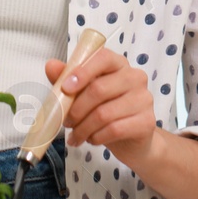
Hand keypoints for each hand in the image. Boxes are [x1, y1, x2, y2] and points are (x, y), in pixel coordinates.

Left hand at [45, 48, 156, 166]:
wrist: (131, 140)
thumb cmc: (106, 111)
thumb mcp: (84, 94)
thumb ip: (67, 79)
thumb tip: (51, 65)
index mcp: (118, 64)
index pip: (102, 58)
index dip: (82, 72)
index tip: (65, 88)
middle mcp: (134, 77)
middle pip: (99, 89)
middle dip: (76, 109)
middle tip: (66, 121)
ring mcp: (143, 99)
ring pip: (104, 113)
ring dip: (83, 127)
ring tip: (76, 135)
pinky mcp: (146, 122)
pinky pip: (114, 129)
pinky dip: (96, 137)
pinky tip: (91, 139)